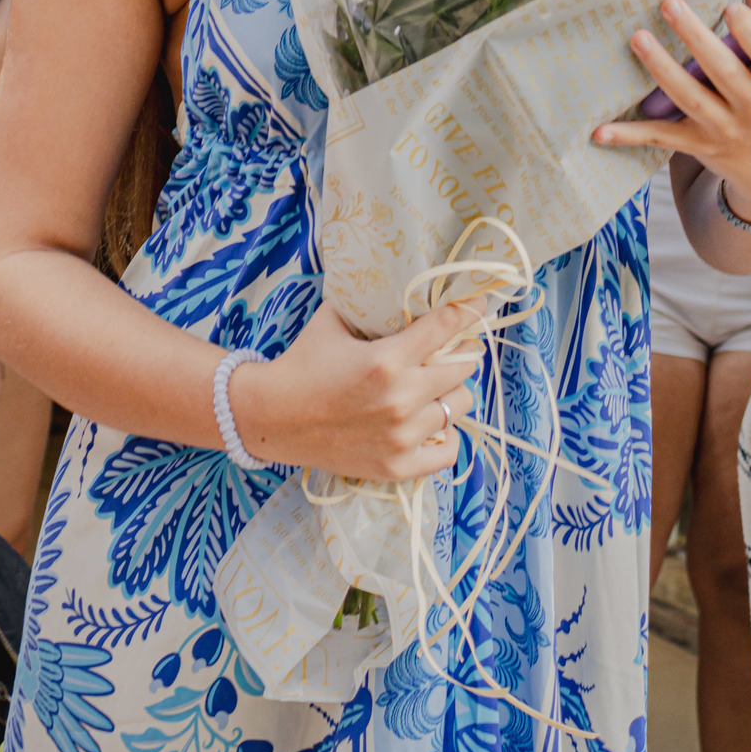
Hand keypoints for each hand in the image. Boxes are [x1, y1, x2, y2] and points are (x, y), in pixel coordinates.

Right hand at [232, 299, 481, 481]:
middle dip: (459, 353)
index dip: (469, 310)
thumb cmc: (303, 363)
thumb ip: (371, 306)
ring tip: (433, 387)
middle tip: (449, 349)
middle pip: (463, 369)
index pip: (448, 327)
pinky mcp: (396, 467)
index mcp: (387, 360)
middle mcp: (400, 399)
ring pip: (459, 406)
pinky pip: (448, 450)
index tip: (480, 302)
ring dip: (450, 393)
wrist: (269, 418)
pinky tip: (429, 423)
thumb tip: (403, 284)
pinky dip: (444, 435)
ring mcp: (401, 438)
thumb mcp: (335, 320)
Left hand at [593, 0, 750, 223]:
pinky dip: (630, 136)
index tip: (731, 7)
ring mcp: (724, 129)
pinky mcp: (698, 144)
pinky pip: (661, 137)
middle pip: (724, 73)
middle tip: (670, 4)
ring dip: (662, 69)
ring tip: (638, 38)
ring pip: (689, 99)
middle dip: (696, 39)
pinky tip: (600, 131)